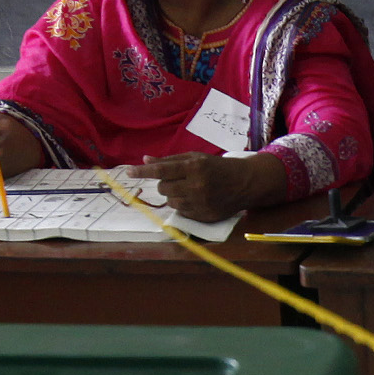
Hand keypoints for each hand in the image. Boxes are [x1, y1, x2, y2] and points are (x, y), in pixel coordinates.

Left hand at [124, 151, 267, 221]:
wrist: (245, 183)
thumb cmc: (217, 167)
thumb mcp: (195, 158)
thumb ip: (170, 160)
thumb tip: (145, 160)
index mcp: (194, 167)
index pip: (162, 170)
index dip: (143, 171)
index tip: (128, 171)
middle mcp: (196, 186)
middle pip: (163, 188)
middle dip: (165, 183)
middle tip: (178, 179)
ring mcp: (200, 203)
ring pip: (170, 201)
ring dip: (173, 195)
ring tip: (188, 189)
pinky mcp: (203, 216)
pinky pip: (181, 212)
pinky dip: (183, 205)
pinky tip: (195, 198)